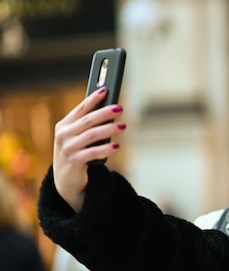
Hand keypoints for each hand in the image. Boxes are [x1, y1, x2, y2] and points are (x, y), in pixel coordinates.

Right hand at [53, 87, 125, 212]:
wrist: (66, 181)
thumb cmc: (77, 154)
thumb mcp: (79, 138)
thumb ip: (89, 126)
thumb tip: (110, 111)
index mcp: (64, 125)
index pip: (80, 109)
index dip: (93, 99)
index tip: (105, 90)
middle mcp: (63, 135)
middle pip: (87, 121)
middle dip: (104, 113)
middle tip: (119, 108)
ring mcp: (67, 149)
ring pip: (91, 135)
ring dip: (109, 130)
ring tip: (123, 126)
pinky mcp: (73, 162)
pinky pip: (92, 153)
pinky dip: (105, 149)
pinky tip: (116, 146)